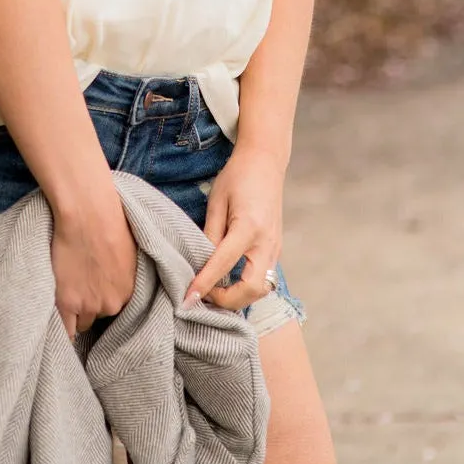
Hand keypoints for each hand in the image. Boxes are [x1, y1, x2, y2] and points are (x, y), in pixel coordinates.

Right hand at [49, 179, 137, 338]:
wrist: (87, 214)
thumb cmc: (108, 222)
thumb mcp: (127, 251)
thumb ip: (123, 275)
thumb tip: (115, 278)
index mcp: (130, 292)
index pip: (116, 309)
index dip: (103, 299)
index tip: (96, 294)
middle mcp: (112, 304)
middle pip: (99, 316)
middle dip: (91, 304)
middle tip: (80, 286)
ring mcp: (89, 305)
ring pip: (82, 323)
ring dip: (76, 311)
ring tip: (67, 291)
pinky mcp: (67, 303)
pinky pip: (66, 331)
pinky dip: (62, 329)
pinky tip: (59, 321)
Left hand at [183, 144, 285, 312]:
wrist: (265, 162)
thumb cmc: (237, 177)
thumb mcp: (217, 202)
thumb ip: (210, 234)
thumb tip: (200, 264)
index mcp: (249, 227)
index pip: (223, 264)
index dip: (204, 284)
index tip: (187, 299)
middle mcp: (267, 242)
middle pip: (251, 289)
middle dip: (226, 301)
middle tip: (202, 296)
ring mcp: (275, 248)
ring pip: (261, 289)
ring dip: (238, 297)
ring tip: (213, 291)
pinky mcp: (276, 249)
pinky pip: (264, 279)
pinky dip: (246, 287)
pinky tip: (227, 281)